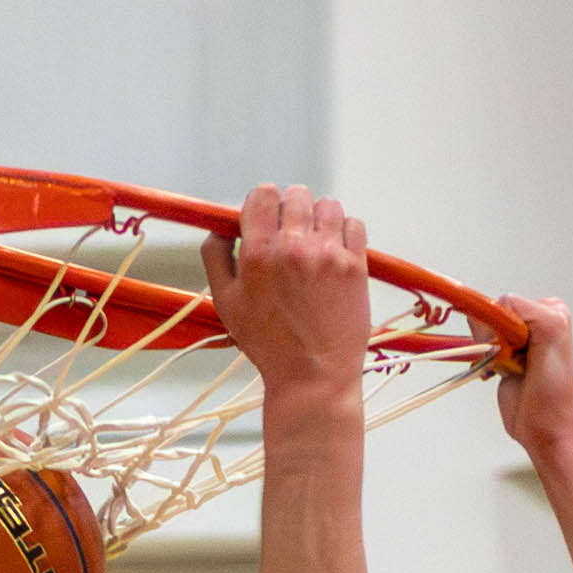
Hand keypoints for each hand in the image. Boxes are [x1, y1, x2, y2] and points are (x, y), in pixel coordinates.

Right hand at [204, 184, 373, 409]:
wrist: (312, 377)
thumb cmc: (268, 344)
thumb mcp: (226, 302)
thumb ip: (216, 257)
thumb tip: (220, 227)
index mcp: (258, 253)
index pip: (263, 194)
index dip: (263, 203)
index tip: (266, 219)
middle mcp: (294, 247)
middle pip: (297, 195)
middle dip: (291, 210)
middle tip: (291, 235)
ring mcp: (329, 255)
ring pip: (328, 206)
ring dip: (320, 219)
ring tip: (315, 244)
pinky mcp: (356, 266)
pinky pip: (354, 225)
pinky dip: (345, 233)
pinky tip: (335, 254)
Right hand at [490, 295, 572, 458]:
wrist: (547, 429)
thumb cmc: (555, 390)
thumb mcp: (549, 334)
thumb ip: (523, 311)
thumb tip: (486, 310)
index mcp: (550, 312)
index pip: (507, 302)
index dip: (502, 325)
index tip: (514, 348)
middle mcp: (533, 322)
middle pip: (491, 316)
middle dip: (494, 339)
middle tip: (515, 361)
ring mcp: (516, 341)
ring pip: (481, 332)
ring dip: (487, 352)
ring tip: (510, 369)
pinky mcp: (502, 358)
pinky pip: (478, 347)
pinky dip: (481, 361)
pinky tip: (498, 374)